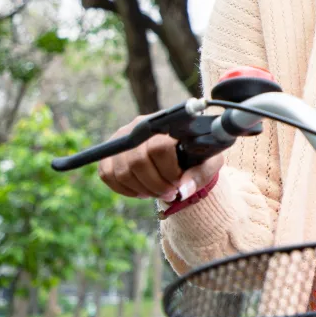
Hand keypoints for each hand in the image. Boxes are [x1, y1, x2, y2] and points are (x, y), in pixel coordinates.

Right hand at [98, 115, 223, 202]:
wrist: (180, 148)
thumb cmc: (197, 155)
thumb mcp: (208, 162)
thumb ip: (200, 174)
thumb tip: (184, 189)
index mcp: (167, 123)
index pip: (159, 147)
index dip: (168, 171)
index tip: (178, 182)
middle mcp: (139, 126)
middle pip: (137, 161)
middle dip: (155, 184)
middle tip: (170, 193)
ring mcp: (121, 138)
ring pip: (122, 171)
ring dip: (142, 189)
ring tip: (159, 192)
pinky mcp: (109, 151)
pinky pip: (107, 175)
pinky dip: (125, 189)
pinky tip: (142, 191)